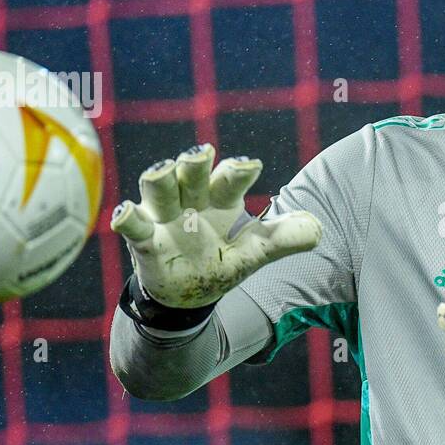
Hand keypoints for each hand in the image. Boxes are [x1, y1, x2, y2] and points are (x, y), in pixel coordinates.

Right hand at [110, 144, 320, 308]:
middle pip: (191, 172)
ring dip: (161, 178)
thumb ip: (284, 238)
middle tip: (203, 153)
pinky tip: (125, 213)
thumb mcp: (256, 252)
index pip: (229, 177)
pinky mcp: (145, 240)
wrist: (188, 291)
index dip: (238, 170)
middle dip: (196, 162)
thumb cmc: (221, 257)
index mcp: (220, 198)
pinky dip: (127, 218)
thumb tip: (319, 229)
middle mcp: (191, 199)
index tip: (251, 166)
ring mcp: (164, 217)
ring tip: (163, 170)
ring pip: (159, 188)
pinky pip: (133, 225)